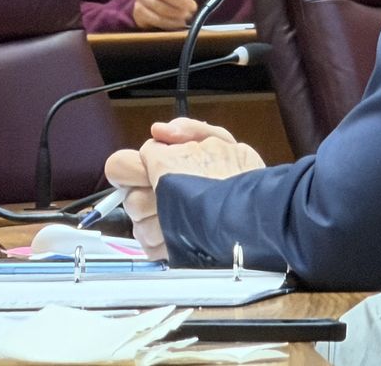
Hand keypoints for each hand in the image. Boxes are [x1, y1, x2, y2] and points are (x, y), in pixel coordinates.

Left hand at [102, 118, 266, 260]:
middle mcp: (155, 194)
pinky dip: (162, 241)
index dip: (132, 167)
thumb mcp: (221, 139)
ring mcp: (159, 225)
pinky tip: (182, 232)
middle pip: (128, 197)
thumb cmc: (244, 178)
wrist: (261, 215)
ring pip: (137, 224)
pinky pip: (149, 247)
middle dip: (146, 194)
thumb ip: (188, 130)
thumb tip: (159, 131)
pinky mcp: (165, 250)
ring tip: (182, 214)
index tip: (147, 170)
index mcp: (162, 162)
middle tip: (173, 192)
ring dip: (154, 220)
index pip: (118, 165)